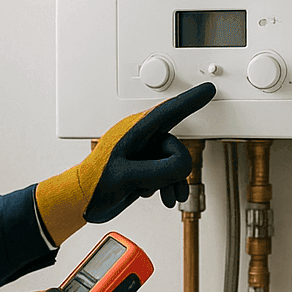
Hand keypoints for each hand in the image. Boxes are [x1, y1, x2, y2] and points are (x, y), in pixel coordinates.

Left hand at [35, 83, 215, 244]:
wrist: (82, 202)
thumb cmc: (93, 185)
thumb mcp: (125, 177)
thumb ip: (157, 170)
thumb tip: (182, 167)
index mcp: (134, 131)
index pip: (169, 111)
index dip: (191, 100)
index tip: (208, 90)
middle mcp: (140, 139)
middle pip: (174, 145)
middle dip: (177, 168)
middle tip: (166, 185)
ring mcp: (142, 153)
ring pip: (172, 161)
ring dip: (174, 180)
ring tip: (169, 196)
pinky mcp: (143, 167)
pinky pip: (166, 171)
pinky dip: (168, 185)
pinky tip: (162, 196)